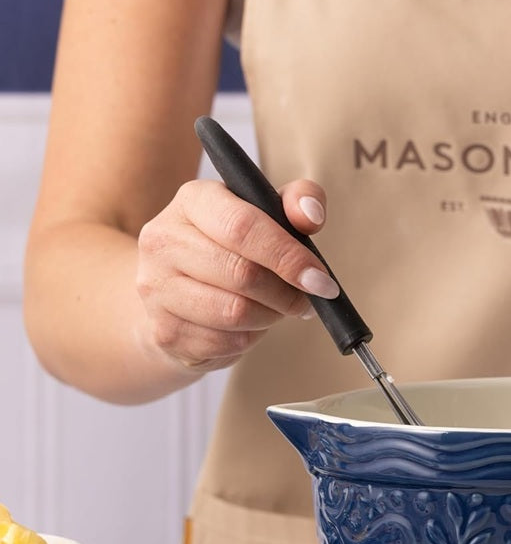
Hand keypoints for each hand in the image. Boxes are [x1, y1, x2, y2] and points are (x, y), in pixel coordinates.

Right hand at [135, 177, 335, 372]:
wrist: (179, 292)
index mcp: (193, 200)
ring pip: (235, 312)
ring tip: (277, 308)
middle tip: (307, 299)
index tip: (321, 280)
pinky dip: (250, 337)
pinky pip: (225, 342)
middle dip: (286, 292)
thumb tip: (311, 215)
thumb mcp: (267, 212)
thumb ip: (297, 201)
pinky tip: (249, 324)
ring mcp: (157, 288)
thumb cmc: (235, 247)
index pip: (243, 226)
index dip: (288, 256)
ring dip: (270, 316)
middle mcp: (164, 240)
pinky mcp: (164, 330)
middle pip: (242, 273)